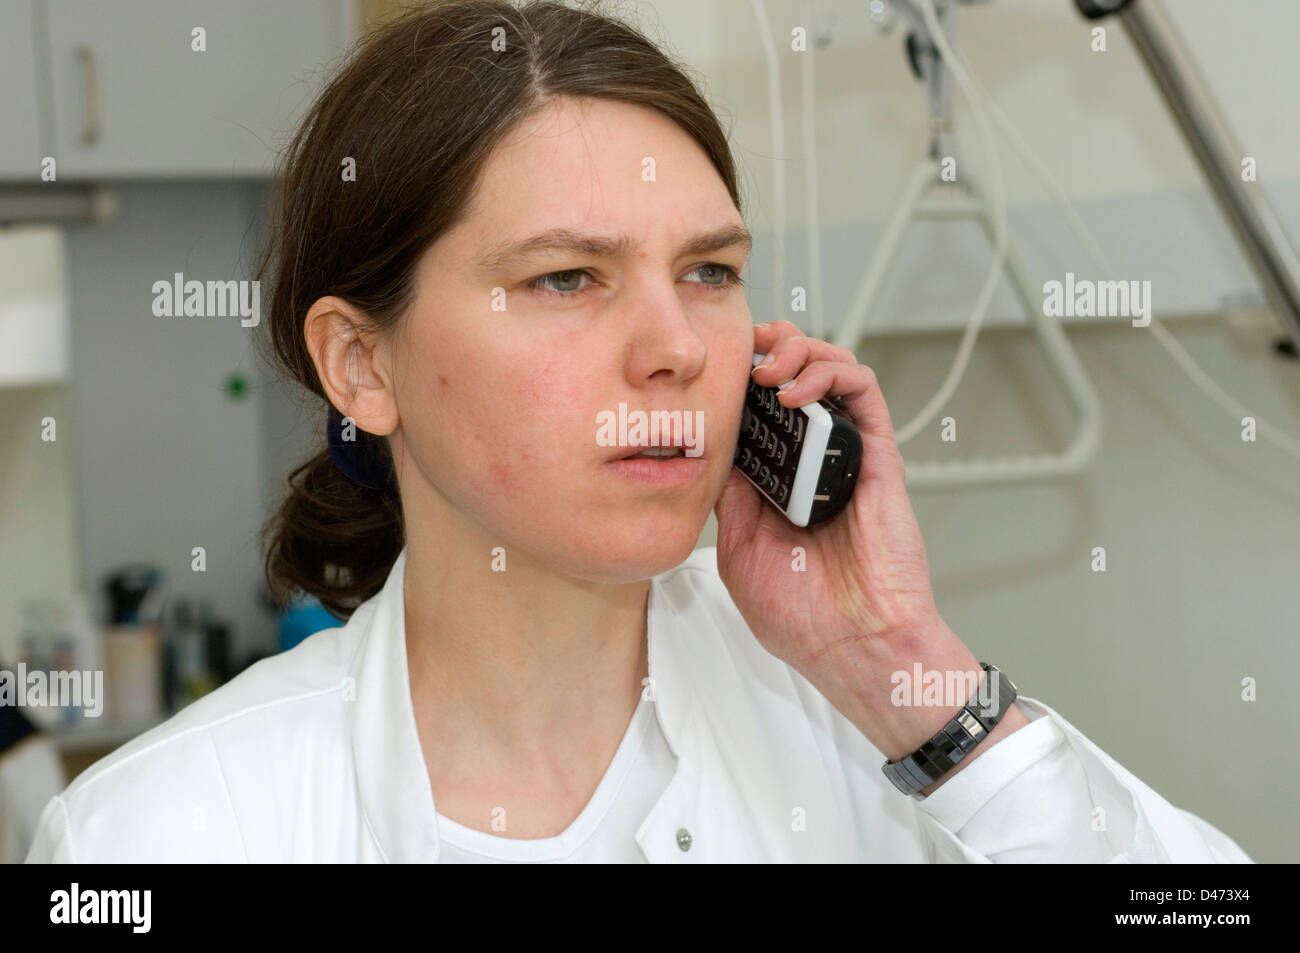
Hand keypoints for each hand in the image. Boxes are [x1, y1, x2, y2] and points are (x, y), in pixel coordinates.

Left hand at [713, 321, 1002, 765]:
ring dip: (800, 351)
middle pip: (796, 379)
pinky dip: (832, 372)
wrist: (854, 646)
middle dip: (771, 348)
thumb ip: (727, 499)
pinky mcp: (878, 457)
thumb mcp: (738, 552)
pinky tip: (796, 390)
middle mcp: (812, 463)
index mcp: (778, 484)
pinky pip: (864, 394)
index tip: (712, 365)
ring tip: (769, 367)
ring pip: (832, 372)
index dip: (738, 380)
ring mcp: (846, 456)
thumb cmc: (803, 617)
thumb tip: (711, 449)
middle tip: (747, 348)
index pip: (759, 412)